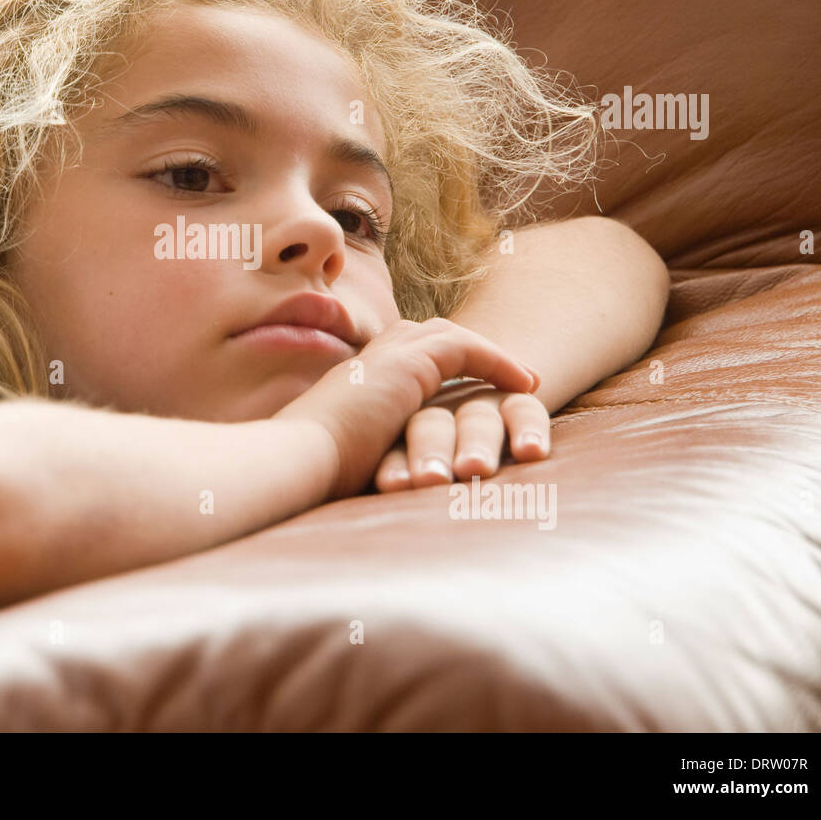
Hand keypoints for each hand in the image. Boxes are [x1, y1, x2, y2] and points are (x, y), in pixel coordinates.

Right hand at [273, 318, 539, 501]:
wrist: (295, 461)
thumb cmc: (308, 478)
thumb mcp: (340, 461)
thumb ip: (361, 456)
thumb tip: (380, 483)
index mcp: (351, 383)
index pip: (399, 358)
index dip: (436, 367)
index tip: (464, 392)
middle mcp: (368, 362)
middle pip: (425, 336)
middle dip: (467, 351)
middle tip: (507, 376)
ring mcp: (386, 356)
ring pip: (447, 336)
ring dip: (489, 355)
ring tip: (524, 381)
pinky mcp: (407, 362)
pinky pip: (465, 348)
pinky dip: (497, 361)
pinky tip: (525, 386)